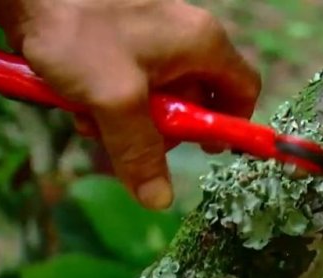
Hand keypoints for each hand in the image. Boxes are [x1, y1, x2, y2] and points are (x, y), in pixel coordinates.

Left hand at [0, 0, 260, 208]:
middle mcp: (185, 37)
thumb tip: (159, 200)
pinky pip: (129, 80)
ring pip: (156, 94)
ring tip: (92, 121)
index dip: (230, 123)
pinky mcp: (120, 37)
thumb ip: (140, 151)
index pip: (243, 88)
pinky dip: (110, 100)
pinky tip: (79, 104)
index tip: (204, 150)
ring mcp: (151, 35)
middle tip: (133, 143)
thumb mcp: (115, 99)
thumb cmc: (80, 32)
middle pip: (194, 98)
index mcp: (203, 43)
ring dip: (128, 119)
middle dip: (163, 129)